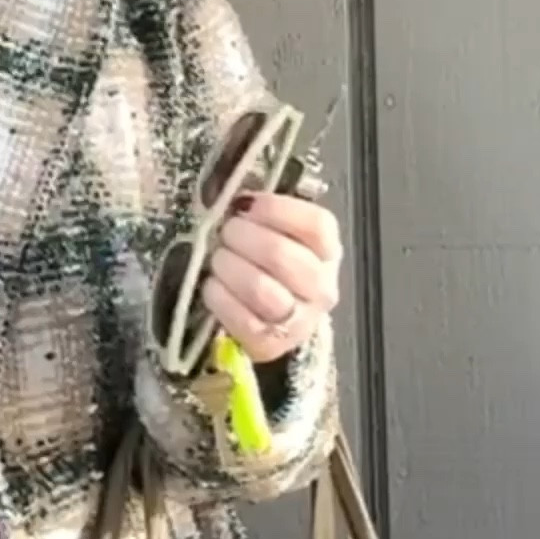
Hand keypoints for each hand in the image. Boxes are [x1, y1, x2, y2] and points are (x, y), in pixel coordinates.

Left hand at [202, 191, 341, 364]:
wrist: (275, 318)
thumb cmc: (270, 264)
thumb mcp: (277, 231)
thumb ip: (263, 211)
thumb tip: (230, 194)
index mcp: (327, 250)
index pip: (315, 226)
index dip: (277, 210)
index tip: (245, 204)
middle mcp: (321, 286)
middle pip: (281, 255)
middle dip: (242, 238)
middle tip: (225, 233)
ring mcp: (299, 319)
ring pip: (262, 290)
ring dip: (230, 268)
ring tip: (218, 259)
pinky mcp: (271, 344)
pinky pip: (243, 321)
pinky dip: (220, 299)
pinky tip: (212, 286)